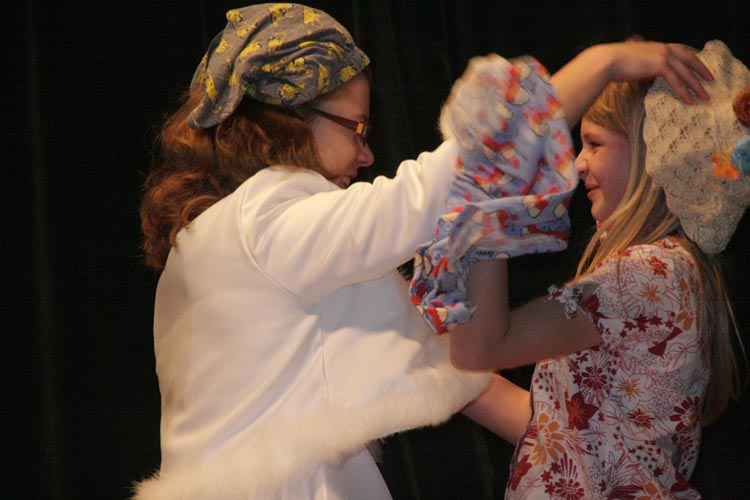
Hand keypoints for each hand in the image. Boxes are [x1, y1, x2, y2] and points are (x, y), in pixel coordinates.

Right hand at [597, 41, 713, 103]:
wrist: (606, 61)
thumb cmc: (613, 65)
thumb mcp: (633, 64)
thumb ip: (644, 68)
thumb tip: (647, 79)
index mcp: (656, 47)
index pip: (680, 51)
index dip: (691, 60)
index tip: (699, 68)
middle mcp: (662, 48)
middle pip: (689, 59)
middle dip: (701, 70)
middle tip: (710, 81)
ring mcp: (662, 56)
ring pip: (686, 72)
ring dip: (697, 85)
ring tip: (705, 97)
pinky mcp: (659, 65)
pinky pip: (677, 81)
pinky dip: (685, 91)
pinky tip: (690, 101)